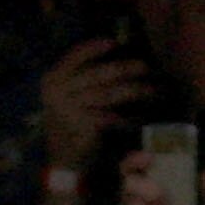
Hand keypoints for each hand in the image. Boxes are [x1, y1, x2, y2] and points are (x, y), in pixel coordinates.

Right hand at [41, 37, 147, 171]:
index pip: (73, 58)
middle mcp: (59, 94)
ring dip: (134, 91)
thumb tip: (110, 55)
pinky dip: (128, 118)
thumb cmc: (66, 125)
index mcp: (52, 82)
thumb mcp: (64, 97)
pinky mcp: (86, 126)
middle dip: (124, 68)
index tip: (113, 42)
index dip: (93, 48)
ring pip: (109, 94)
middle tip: (144, 67)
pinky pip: (113, 117)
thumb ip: (79, 78)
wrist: (60, 162)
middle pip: (97, 74)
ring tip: (152, 90)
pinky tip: (139, 118)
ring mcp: (72, 110)